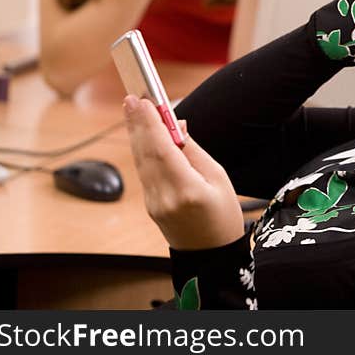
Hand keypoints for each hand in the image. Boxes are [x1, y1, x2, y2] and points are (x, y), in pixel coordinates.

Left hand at [123, 95, 243, 250]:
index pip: (162, 149)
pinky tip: (143, 136)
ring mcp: (153, 203)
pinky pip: (144, 172)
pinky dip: (143, 151)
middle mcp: (165, 197)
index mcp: (187, 190)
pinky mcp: (150, 205)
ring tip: (132, 111)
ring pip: (141, 162)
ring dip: (137, 135)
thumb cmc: (223, 216)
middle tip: (131, 99)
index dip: (150, 123)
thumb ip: (193, 150)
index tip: (143, 101)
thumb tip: (176, 126)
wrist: (211, 256)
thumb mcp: (218, 178)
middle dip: (138, 124)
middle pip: (145, 153)